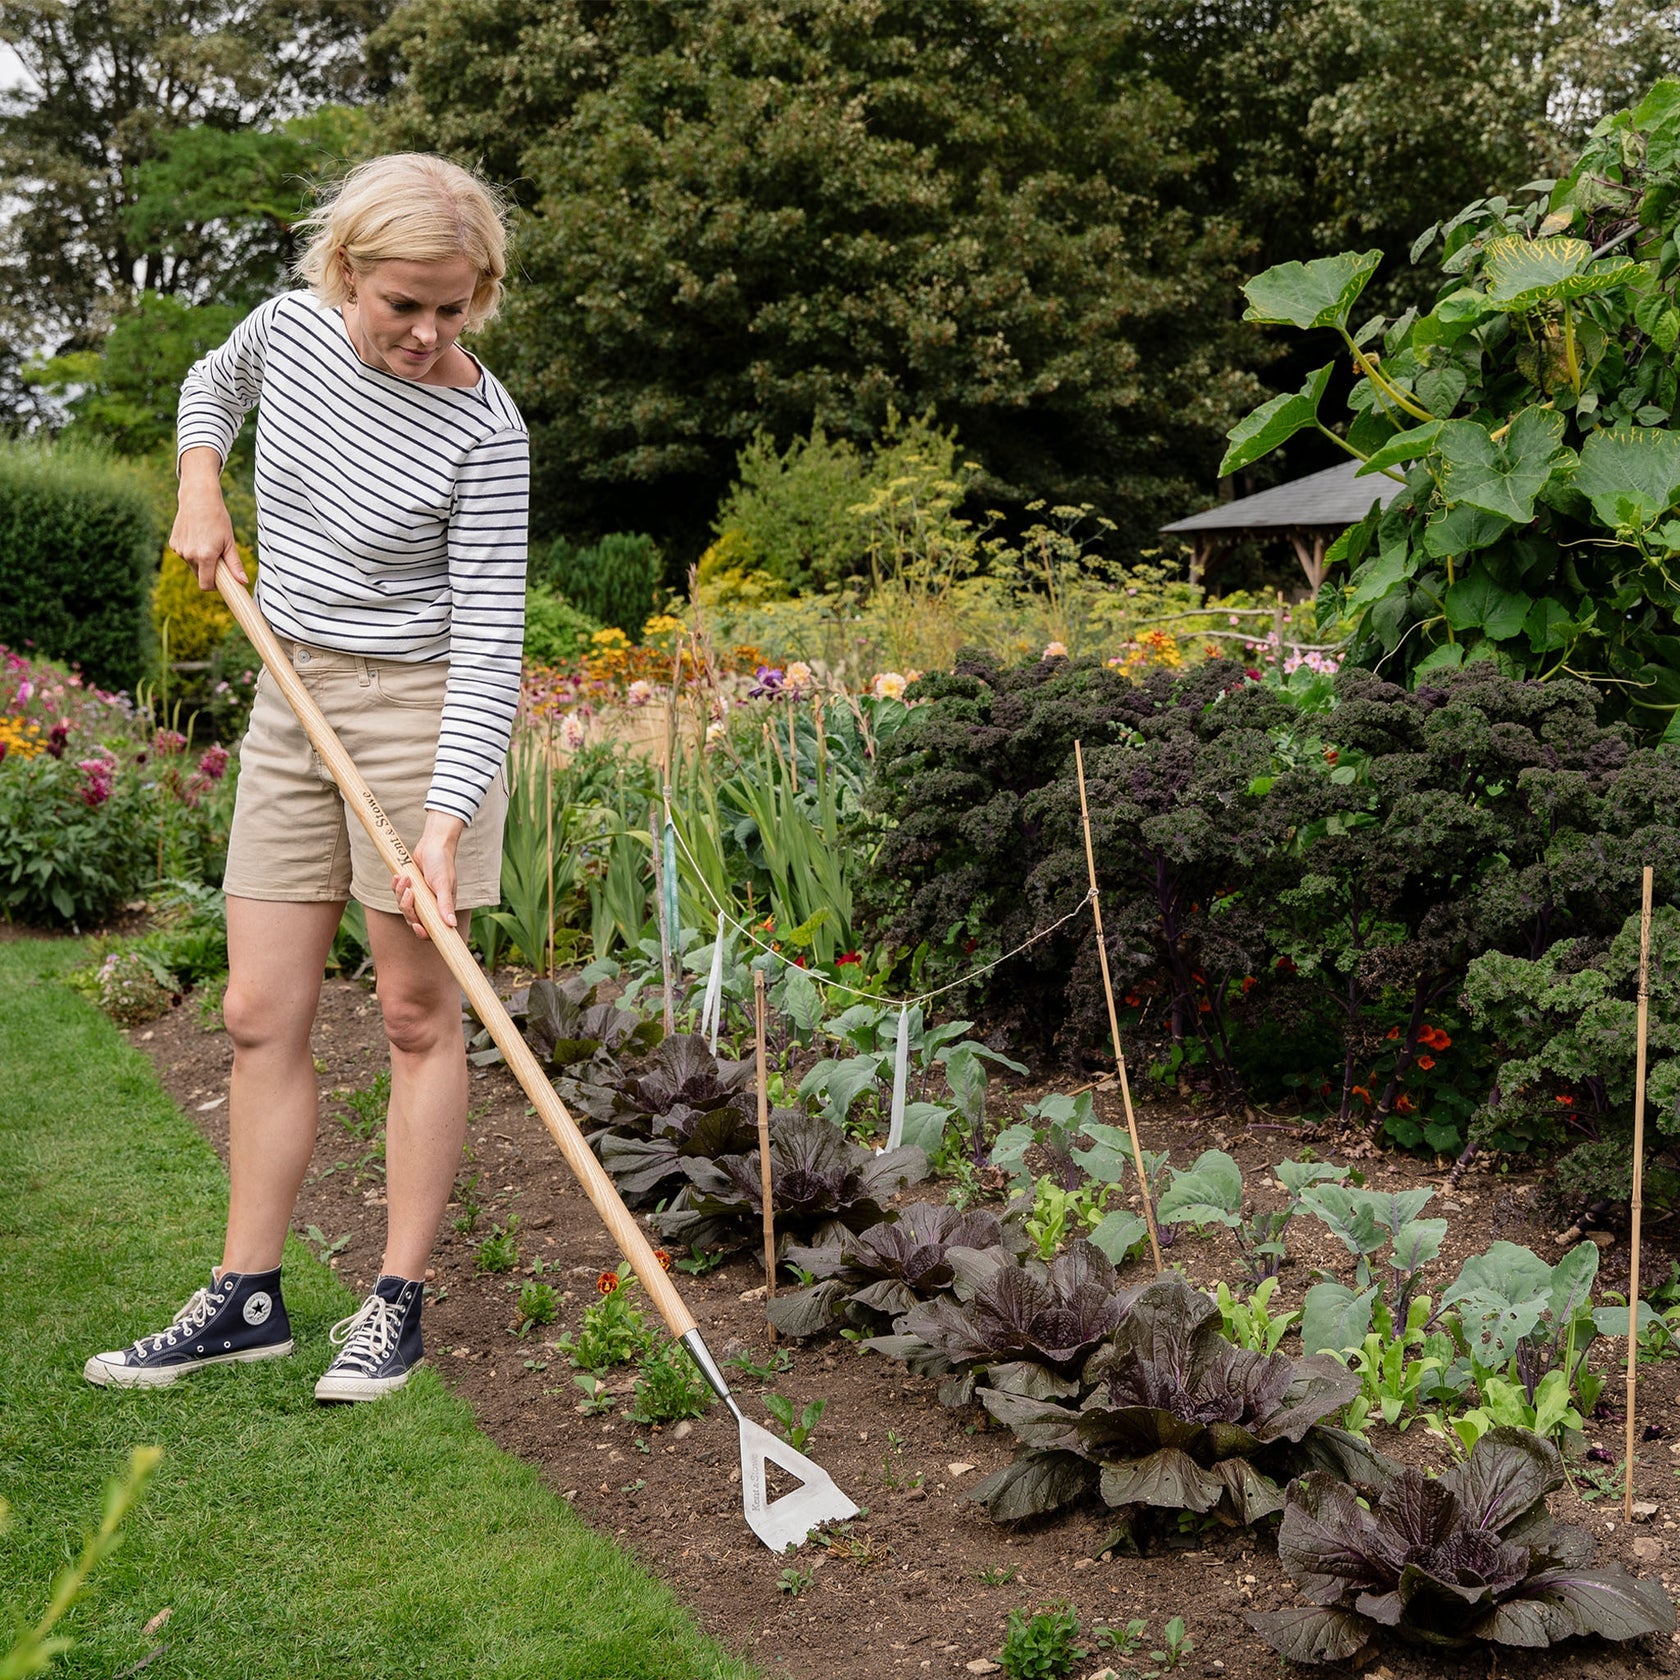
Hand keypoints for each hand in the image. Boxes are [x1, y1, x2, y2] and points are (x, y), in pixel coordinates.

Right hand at [171, 446, 245, 590]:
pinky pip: (184, 555)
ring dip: (200, 560)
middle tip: (218, 557)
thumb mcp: (229, 542)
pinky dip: (192, 551)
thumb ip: (235, 564)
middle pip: (199, 576)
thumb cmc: (218, 519)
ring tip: (208, 542)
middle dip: (209, 572)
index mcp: (205, 556)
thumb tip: (243, 582)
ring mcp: (179, 549)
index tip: (222, 581)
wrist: (198, 498)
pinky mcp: (173, 543)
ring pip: (192, 565)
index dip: (214, 587)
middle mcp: (189, 555)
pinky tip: (197, 536)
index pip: (205, 585)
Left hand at [393, 812, 465, 938]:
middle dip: (408, 908)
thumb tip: (451, 924)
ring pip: (404, 907)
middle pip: (414, 919)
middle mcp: (431, 905)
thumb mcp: (444, 884)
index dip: (423, 932)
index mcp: (442, 908)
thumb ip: (445, 905)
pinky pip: (398, 894)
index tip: (417, 925)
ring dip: (401, 894)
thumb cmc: (442, 863)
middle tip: (410, 893)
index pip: (432, 929)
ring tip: (406, 878)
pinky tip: (399, 876)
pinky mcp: (411, 888)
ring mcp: (420, 897)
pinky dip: (397, 886)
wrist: (433, 844)